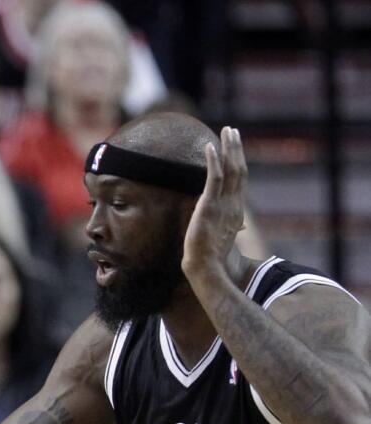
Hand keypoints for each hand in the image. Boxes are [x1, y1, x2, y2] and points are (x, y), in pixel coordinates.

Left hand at [182, 126, 246, 280]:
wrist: (207, 267)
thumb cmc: (213, 255)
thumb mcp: (224, 236)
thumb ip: (231, 226)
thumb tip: (241, 226)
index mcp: (236, 209)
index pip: (240, 180)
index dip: (239, 161)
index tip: (236, 146)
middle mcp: (233, 203)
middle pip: (238, 170)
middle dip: (236, 149)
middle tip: (233, 131)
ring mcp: (223, 204)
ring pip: (230, 170)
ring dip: (228, 148)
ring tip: (227, 131)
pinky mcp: (209, 205)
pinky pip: (213, 178)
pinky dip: (213, 161)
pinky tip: (210, 147)